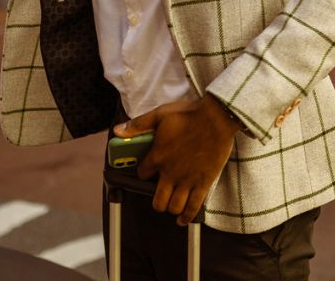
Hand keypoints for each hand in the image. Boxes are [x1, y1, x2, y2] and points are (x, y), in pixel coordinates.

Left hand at [115, 95, 238, 225]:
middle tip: (160, 198)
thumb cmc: (189, 115)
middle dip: (157, 202)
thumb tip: (118, 131)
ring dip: (171, 209)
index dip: (144, 174)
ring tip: (172, 206)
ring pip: (174, 206)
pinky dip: (187, 216)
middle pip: (158, 200)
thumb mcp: (160, 115)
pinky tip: (183, 219)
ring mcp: (187, 180)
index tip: (148, 172)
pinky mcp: (203, 183)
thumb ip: (138, 125)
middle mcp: (170, 173)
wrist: (216, 119)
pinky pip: (193, 206)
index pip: (142, 174)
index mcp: (157, 157)